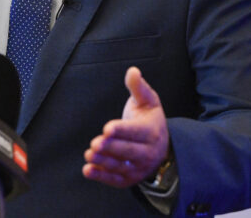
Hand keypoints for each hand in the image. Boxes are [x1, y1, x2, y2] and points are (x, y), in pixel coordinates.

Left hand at [82, 66, 169, 187]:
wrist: (162, 149)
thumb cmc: (149, 120)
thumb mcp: (148, 101)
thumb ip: (138, 87)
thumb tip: (132, 71)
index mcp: (152, 132)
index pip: (136, 132)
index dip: (121, 131)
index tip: (108, 128)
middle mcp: (147, 153)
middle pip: (128, 151)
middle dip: (111, 148)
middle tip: (95, 143)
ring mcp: (138, 168)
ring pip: (120, 166)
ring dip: (103, 161)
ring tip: (89, 154)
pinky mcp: (129, 179)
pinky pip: (114, 180)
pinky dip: (101, 177)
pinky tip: (88, 170)